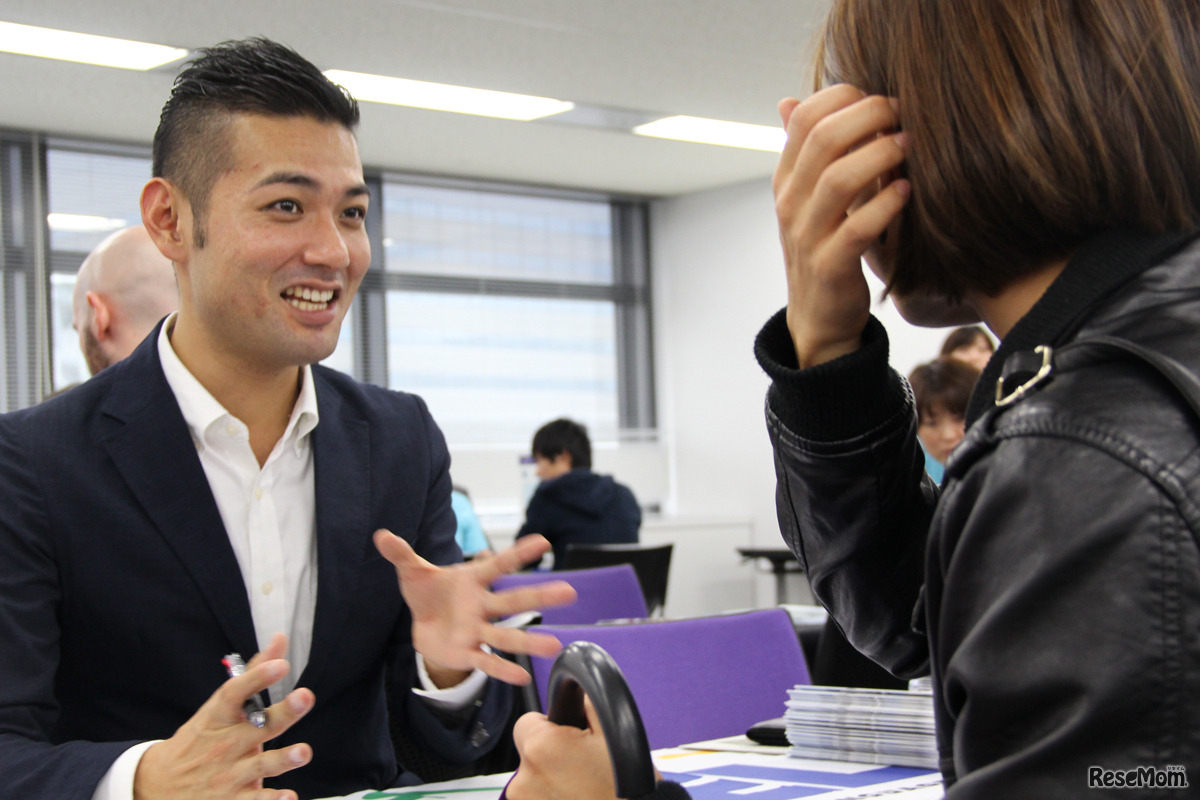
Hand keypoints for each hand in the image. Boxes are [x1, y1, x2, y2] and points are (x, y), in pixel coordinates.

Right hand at [133, 634, 314, 799]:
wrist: (156, 786)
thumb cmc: (198, 739)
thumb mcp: (219, 707)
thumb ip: (254, 673)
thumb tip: (280, 639)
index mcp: (221, 717)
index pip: (236, 692)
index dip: (258, 677)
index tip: (280, 664)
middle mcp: (226, 744)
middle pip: (259, 725)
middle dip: (284, 712)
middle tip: (305, 696)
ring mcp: (230, 774)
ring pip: (261, 765)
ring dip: (283, 759)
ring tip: (303, 752)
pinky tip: (288, 797)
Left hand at [373, 530, 576, 685]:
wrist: (423, 624)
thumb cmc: (427, 592)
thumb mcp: (412, 571)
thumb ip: (401, 554)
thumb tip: (381, 535)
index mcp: (472, 580)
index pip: (498, 564)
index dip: (518, 553)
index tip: (543, 541)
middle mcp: (481, 605)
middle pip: (513, 600)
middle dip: (540, 596)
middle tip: (569, 593)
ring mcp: (477, 629)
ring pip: (506, 634)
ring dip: (528, 640)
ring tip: (555, 645)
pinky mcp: (467, 651)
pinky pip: (486, 661)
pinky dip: (501, 670)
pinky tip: (523, 678)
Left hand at [507, 698, 619, 799]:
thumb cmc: (626, 789)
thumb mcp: (614, 733)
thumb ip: (587, 704)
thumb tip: (575, 690)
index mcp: (542, 747)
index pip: (527, 722)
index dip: (550, 728)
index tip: (570, 741)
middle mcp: (524, 778)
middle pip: (529, 753)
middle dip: (550, 756)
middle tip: (581, 768)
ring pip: (531, 780)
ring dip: (549, 782)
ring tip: (581, 790)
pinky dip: (551, 799)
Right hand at [774, 84, 908, 367]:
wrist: (819, 316)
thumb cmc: (826, 245)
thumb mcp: (811, 196)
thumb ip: (809, 152)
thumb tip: (790, 100)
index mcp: (786, 179)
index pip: (802, 118)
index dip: (843, 97)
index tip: (881, 97)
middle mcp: (790, 203)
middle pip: (821, 139)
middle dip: (868, 115)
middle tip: (903, 112)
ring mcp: (806, 235)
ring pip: (837, 180)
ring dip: (880, 155)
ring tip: (909, 145)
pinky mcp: (829, 266)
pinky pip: (856, 229)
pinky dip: (885, 206)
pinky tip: (907, 192)